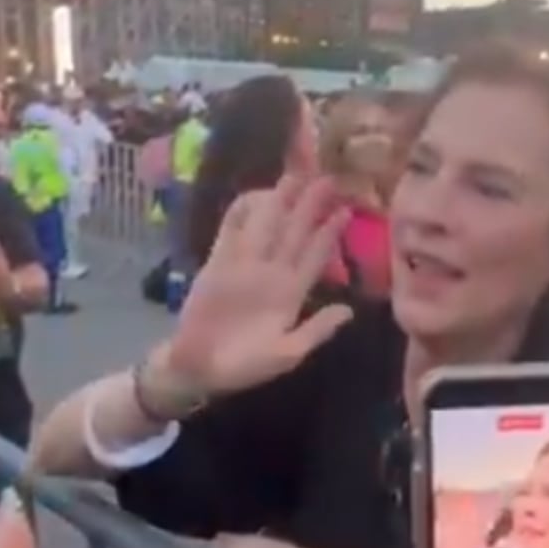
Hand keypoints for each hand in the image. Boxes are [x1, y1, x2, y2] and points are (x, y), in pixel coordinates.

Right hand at [167, 176, 353, 394]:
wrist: (199, 370)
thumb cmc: (246, 366)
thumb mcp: (288, 354)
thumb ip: (316, 331)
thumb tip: (349, 311)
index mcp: (292, 292)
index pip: (316, 256)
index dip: (330, 233)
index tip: (347, 209)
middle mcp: (272, 273)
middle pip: (295, 232)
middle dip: (310, 206)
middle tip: (327, 178)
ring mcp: (245, 266)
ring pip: (267, 226)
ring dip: (279, 202)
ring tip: (295, 177)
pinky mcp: (218, 264)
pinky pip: (231, 232)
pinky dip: (240, 214)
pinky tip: (253, 194)